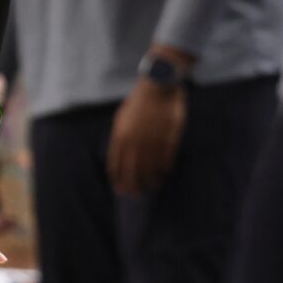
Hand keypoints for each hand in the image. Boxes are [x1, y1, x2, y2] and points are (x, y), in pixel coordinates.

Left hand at [106, 75, 185, 195]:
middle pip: (131, 172)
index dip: (117, 180)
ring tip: (151, 188)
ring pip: (149, 170)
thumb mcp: (122, 118)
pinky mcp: (167, 141)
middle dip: (132, 187)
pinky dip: (163, 171)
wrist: (158, 86)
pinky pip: (164, 162)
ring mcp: (151, 143)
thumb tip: (117, 156)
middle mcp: (134, 143)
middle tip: (135, 195)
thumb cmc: (139, 101)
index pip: (115, 166)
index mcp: (120, 137)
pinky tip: (163, 175)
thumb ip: (119, 137)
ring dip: (149, 182)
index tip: (120, 189)